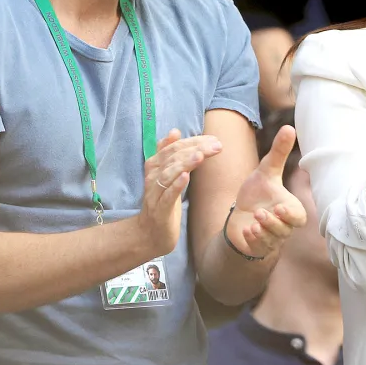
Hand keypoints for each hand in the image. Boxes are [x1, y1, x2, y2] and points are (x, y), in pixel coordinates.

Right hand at [140, 130, 222, 255]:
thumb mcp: (165, 175)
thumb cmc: (162, 202)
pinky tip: (186, 177)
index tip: (214, 139)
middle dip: (195, 149)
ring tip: (201, 156)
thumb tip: (174, 131)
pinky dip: (176, 185)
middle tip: (216, 146)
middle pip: (173, 158)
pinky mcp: (159, 210)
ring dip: (185, 163)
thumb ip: (168, 153)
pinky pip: (167, 196)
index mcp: (155, 165)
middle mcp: (152, 176)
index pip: (174, 147)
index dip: (193, 141)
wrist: (149, 233)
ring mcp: (154, 194)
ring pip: (168, 174)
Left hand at [231, 126, 307, 258]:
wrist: (239, 214)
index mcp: (289, 210)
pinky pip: (259, 248)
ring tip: (254, 219)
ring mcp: (270, 239)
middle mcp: (283, 227)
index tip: (279, 206)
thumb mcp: (266, 171)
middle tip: (262, 213)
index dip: (290, 214)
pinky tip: (247, 230)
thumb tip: (289, 127)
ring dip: (264, 230)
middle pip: (286, 230)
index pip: (298, 217)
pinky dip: (254, 240)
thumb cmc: (257, 193)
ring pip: (273, 240)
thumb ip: (279, 152)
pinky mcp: (256, 247)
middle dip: (275, 223)